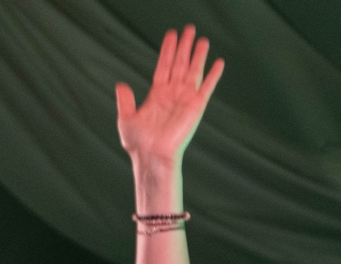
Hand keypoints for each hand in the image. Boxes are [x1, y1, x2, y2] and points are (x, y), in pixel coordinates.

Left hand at [115, 25, 223, 164]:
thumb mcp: (126, 118)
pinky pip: (207, 87)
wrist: (152, 157)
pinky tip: (218, 63)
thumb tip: (121, 84)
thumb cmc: (138, 143)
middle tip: (189, 29)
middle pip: (179, 64)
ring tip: (202, 40)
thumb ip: (125, 100)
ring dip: (198, 56)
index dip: (167, 50)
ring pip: (193, 71)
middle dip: (184, 47)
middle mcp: (172, 95)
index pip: (163, 66)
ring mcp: (185, 100)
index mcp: (156, 95)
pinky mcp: (196, 107)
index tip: (171, 35)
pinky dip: (213, 75)